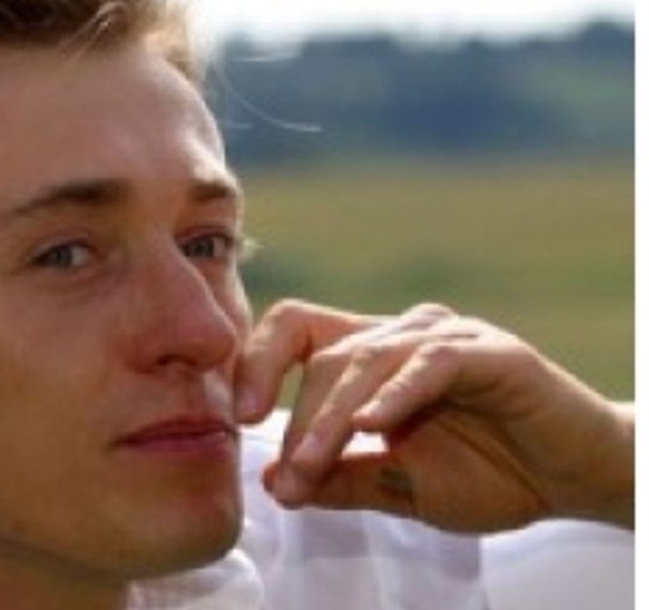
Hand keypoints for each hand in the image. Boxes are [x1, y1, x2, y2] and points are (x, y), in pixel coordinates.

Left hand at [233, 300, 632, 532]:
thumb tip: (274, 484)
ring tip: (315, 463)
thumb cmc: (487, 474)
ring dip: (333, 417)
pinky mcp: (491, 353)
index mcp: (371, 353)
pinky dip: (396, 394)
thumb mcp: (395, 486)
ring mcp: (446, 337)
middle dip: (298, 419)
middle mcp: (402, 333)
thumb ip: (337, 479)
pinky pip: (431, 363)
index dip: (257, 363)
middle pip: (323, 353)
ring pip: (366, 358)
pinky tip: (372, 426)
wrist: (573, 481)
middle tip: (291, 476)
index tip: (241, 418)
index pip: (293, 329)